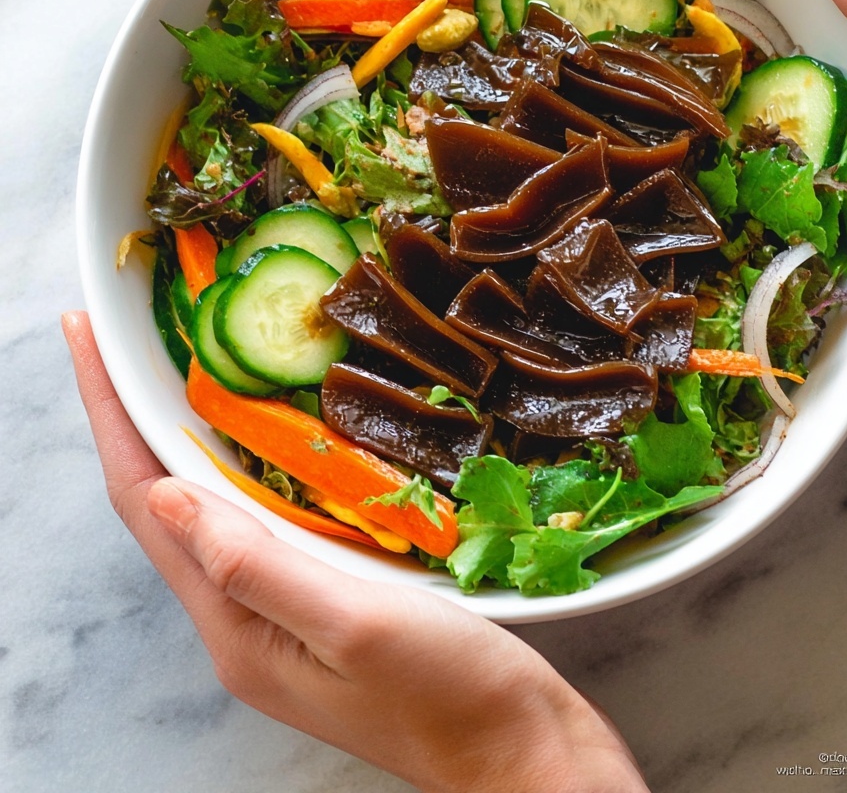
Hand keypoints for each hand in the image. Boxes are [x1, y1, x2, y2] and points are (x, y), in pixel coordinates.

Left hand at [62, 311, 646, 792]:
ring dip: (182, 436)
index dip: (110, 415)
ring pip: (210, 507)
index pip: (148, 503)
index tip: (86, 337)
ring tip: (170, 370)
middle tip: (115, 338)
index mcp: (238, 625)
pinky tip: (263, 433)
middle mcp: (245, 620)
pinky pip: (261, 519)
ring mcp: (282, 614)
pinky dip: (246, 463)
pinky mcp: (325, 602)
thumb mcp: (354, 625)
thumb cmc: (450, 695)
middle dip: (131, 418)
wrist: (520, 750)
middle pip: (165, 502)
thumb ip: (258, 565)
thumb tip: (168, 497)